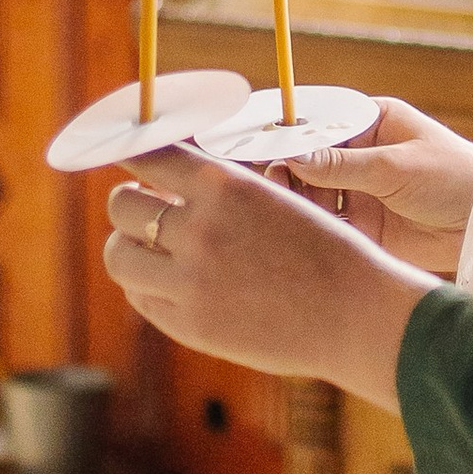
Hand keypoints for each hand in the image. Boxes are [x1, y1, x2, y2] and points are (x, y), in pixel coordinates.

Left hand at [102, 147, 437, 410]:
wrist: (357, 314)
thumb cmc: (324, 252)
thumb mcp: (275, 200)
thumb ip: (220, 192)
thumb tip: (159, 185)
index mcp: (226, 185)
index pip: (147, 153)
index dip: (125, 149)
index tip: (115, 148)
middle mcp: (201, 227)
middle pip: (121, 204)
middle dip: (130, 203)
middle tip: (147, 209)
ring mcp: (191, 281)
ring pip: (119, 255)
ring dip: (127, 247)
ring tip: (148, 249)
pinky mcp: (191, 325)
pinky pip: (140, 296)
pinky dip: (144, 285)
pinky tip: (166, 282)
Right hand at [283, 96, 472, 271]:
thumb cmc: (454, 177)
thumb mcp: (396, 165)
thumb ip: (342, 166)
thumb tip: (291, 157)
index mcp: (373, 124)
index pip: (321, 124)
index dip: (290, 133)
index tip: (259, 142)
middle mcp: (362, 155)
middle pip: (310, 159)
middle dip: (288, 169)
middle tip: (274, 180)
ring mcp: (361, 190)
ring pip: (314, 193)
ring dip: (298, 199)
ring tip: (290, 206)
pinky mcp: (365, 226)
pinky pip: (329, 224)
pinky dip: (314, 226)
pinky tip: (302, 228)